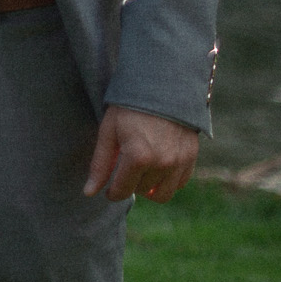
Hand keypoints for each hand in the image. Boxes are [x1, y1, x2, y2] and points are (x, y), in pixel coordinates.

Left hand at [83, 105, 198, 201]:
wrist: (163, 87)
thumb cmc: (129, 107)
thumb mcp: (108, 132)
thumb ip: (100, 165)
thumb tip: (89, 193)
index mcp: (138, 157)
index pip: (122, 191)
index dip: (112, 193)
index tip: (108, 189)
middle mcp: (162, 164)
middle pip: (141, 192)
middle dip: (130, 184)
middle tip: (124, 168)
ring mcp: (179, 162)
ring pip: (162, 194)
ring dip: (149, 188)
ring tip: (140, 172)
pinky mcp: (191, 158)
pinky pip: (179, 184)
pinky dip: (167, 182)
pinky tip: (157, 168)